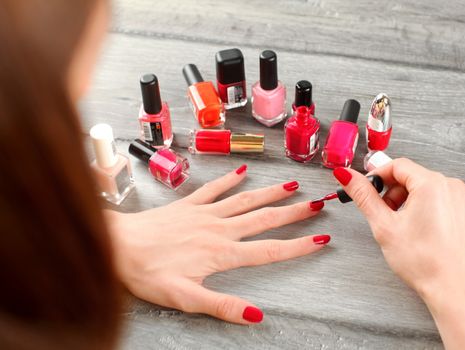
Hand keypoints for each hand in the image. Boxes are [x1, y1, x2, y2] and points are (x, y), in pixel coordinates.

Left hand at [105, 165, 328, 324]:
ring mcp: (204, 213)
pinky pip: (214, 189)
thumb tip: (256, 314)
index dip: (298, 246)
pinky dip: (230, 180)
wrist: (117, 244)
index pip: (269, 250)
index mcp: (221, 253)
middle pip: (264, 219)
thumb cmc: (146, 272)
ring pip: (246, 200)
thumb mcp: (185, 298)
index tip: (320, 239)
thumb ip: (222, 305)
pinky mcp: (188, 204)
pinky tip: (243, 172)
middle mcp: (219, 229)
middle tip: (317, 204)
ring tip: (293, 185)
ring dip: (271, 193)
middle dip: (294, 213)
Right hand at [333, 159, 464, 348]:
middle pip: (412, 176)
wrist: (451, 287)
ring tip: (400, 225)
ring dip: (407, 200)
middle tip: (383, 213)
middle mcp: (451, 187)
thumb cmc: (421, 260)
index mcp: (431, 184)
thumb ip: (363, 195)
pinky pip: (440, 200)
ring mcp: (462, 200)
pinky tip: (418, 230)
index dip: (378, 176)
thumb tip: (347, 175)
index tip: (367, 189)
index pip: (397, 165)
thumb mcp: (384, 224)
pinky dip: (424, 209)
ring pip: (425, 188)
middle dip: (392, 191)